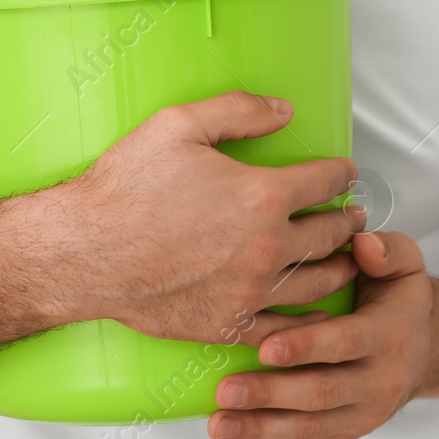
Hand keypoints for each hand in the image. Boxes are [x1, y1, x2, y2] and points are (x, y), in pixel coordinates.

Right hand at [61, 90, 362, 348]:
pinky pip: (285, 327)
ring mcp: (251, 291)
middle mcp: (267, 247)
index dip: (341, 173)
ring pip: (318, 282)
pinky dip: (308, 320)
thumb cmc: (125, 187)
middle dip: (347, 221)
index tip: (345, 172)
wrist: (85, 252)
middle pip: (330, 234)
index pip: (324, 181)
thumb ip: (239, 112)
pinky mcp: (230, 324)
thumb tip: (285, 111)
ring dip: (340, 267)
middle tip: (353, 216)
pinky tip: (316, 313)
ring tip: (348, 259)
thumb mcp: (178, 125)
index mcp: (262, 196)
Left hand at [207, 229, 432, 438]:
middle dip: (272, 392)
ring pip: (309, 422)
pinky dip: (264, 432)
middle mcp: (380, 379)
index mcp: (389, 335)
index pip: (346, 342)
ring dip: (260, 423)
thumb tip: (362, 243)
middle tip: (228, 389)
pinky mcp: (345, 428)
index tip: (267, 347)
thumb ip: (387, 250)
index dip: (307, 346)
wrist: (424, 350)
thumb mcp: (405, 265)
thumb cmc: (398, 299)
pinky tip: (228, 427)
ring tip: (219, 420)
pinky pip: (304, 433)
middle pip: (322, 390)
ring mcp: (362, 410)